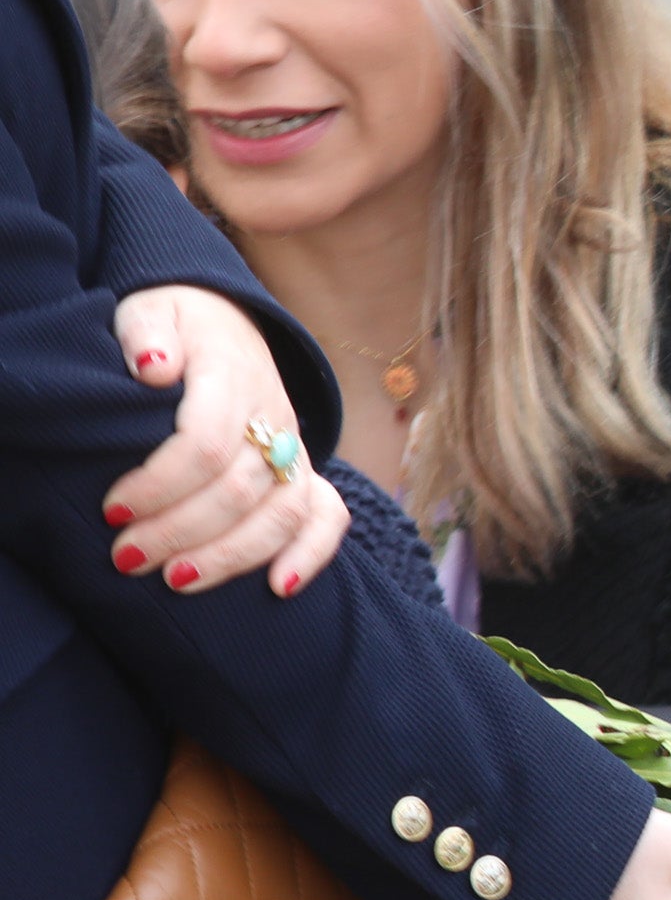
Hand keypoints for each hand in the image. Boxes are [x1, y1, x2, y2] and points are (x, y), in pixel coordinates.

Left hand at [103, 286, 350, 598]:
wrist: (226, 319)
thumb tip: (154, 369)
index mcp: (233, 376)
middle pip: (239, 490)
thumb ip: (147, 334)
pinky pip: (327, 517)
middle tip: (126, 558)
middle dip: (180, 532)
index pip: (206, 444)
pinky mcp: (304, 471)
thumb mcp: (151, 310)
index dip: (160, 485)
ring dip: (230, 556)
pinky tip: (279, 588)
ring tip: (176, 580)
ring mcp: (296, 447)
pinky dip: (310, 555)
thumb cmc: (176, 324)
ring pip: (281, 514)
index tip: (113, 511)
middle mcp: (274, 417)